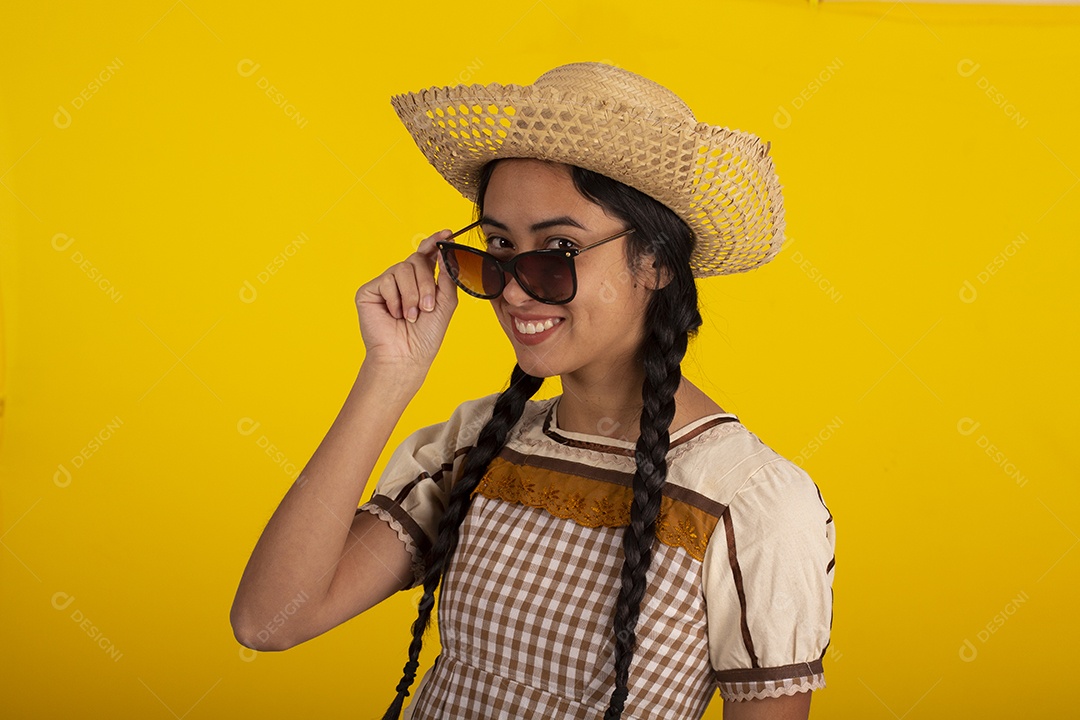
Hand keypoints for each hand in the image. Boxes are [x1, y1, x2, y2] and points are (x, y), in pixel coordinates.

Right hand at [354, 229, 457, 374]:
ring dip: (412, 294)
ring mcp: (385, 284)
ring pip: (402, 268)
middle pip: (417, 260)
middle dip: (426, 284)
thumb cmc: (425, 335)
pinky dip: (395, 300)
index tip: (447, 234)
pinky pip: (386, 280)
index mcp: (422, 280)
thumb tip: (446, 251)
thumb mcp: (446, 303)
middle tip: (427, 307)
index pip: (427, 254)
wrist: (406, 356)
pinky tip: (394, 315)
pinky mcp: (369, 290)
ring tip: (410, 315)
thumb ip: (448, 276)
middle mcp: (403, 279)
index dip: (436, 242)